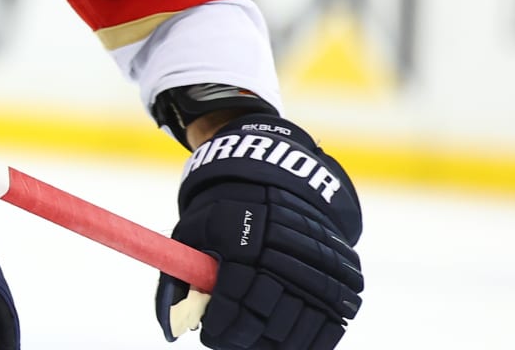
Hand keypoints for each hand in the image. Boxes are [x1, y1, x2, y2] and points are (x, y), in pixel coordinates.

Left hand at [157, 114, 363, 347]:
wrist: (277, 180)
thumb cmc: (225, 212)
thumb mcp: (192, 233)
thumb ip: (176, 281)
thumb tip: (169, 331)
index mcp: (241, 240)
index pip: (233, 301)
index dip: (221, 327)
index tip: (211, 335)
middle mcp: (284, 253)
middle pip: (267, 319)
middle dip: (245, 338)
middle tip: (232, 340)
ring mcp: (319, 266)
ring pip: (300, 327)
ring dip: (278, 342)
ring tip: (260, 340)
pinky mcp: (345, 278)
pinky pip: (332, 325)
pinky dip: (312, 339)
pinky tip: (291, 339)